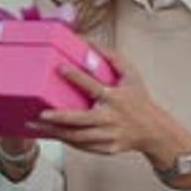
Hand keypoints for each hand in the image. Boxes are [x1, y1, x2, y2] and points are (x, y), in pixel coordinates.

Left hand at [29, 47, 190, 166]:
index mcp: (115, 98)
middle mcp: (110, 118)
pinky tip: (52, 134)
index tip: (60, 68)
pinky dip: (66, 140)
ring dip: (56, 132)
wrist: (153, 131)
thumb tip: (91, 43)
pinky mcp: (105, 148)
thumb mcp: (131, 76)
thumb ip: (112, 58)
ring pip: (78, 137)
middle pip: (80, 120)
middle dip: (59, 118)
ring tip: (37, 125)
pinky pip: (82, 146)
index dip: (76, 77)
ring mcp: (108, 135)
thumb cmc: (139, 100)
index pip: (93, 86)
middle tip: (40, 113)